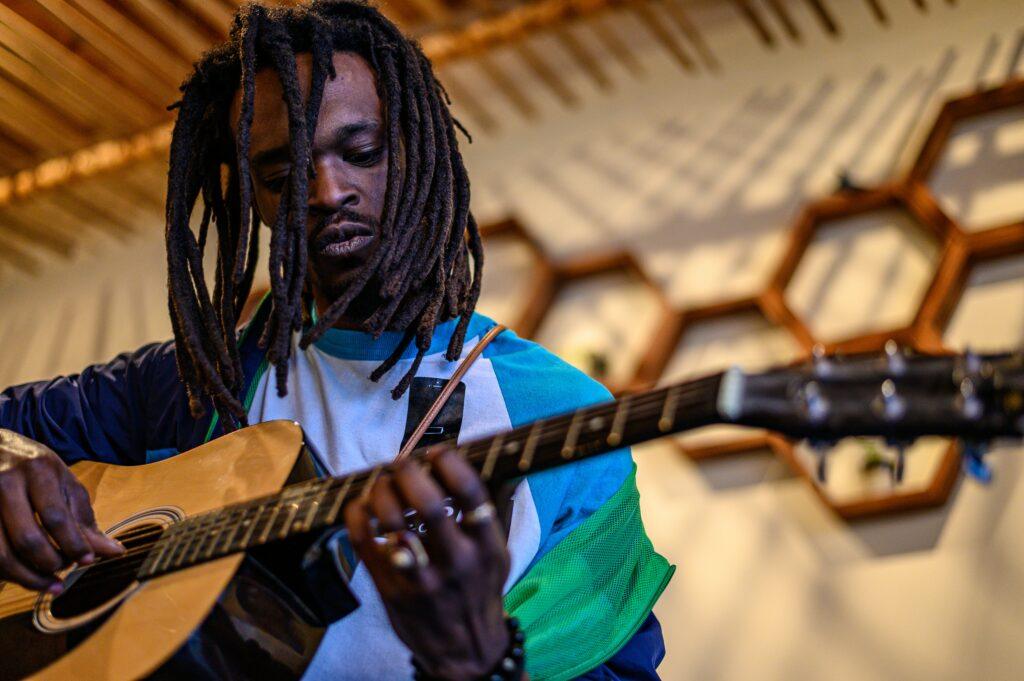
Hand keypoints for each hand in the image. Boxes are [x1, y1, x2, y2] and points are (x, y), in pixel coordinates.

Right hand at [0, 429, 123, 592]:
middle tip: (64, 569)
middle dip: (50, 562)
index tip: (88, 561)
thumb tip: (114, 552)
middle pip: (27, 539)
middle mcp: (6, 482)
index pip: (56, 516)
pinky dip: (7, 572)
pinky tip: (23, 574)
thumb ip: (84, 518)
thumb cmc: (36, 471)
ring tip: (48, 583)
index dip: (73, 544)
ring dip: (27, 577)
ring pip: (1, 554)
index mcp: (38, 470)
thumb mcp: (64, 484)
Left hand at [344, 448, 512, 679]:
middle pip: (426, 503)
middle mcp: (456, 562)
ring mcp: (421, 579)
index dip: (450, 463)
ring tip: (382, 483)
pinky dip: (357, 515)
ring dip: (381, 491)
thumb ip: (497, 510)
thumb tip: (505, 466)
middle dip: (409, 472)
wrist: (464, 652)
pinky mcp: (390, 590)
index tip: (438, 453)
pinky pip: (363, 542)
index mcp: (487, 547)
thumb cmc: (479, 592)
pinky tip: (363, 505)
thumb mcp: (500, 554)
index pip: (470, 493)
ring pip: (391, 522)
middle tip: (403, 464)